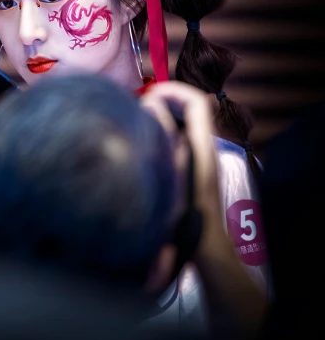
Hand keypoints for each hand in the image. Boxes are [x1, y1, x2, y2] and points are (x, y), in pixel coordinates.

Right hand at [139, 81, 220, 223]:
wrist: (205, 250)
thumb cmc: (187, 218)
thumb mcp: (171, 174)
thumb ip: (163, 138)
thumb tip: (152, 105)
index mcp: (202, 146)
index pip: (196, 100)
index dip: (173, 89)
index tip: (147, 95)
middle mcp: (203, 149)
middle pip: (189, 109)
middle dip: (162, 101)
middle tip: (135, 111)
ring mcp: (197, 160)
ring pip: (181, 125)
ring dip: (159, 118)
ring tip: (133, 126)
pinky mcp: (189, 171)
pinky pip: (175, 141)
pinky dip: (158, 135)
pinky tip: (140, 149)